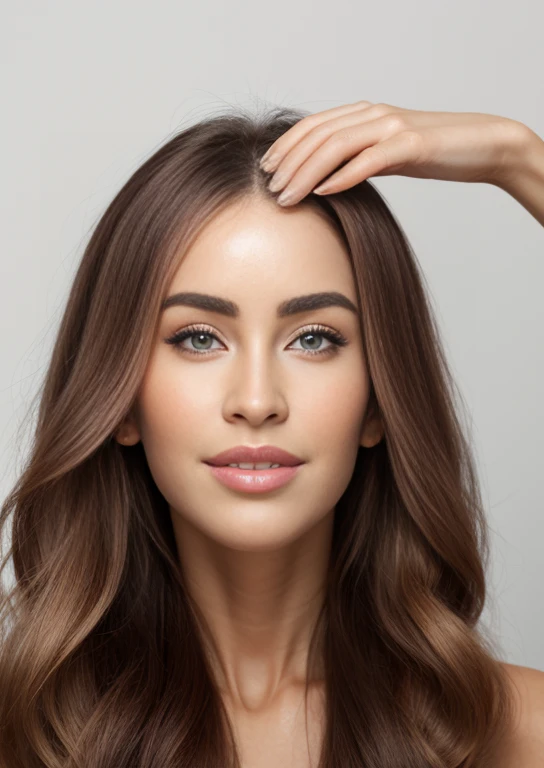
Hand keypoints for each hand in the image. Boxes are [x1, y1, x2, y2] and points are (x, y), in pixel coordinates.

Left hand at [259, 101, 530, 205]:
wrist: (482, 145)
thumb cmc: (433, 153)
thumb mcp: (388, 154)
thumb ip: (358, 159)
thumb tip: (326, 180)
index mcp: (364, 114)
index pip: (313, 125)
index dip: (286, 146)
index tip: (266, 171)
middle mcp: (373, 114)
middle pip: (317, 135)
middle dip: (288, 164)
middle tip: (270, 191)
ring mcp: (392, 127)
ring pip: (336, 146)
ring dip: (306, 173)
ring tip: (288, 197)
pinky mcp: (411, 145)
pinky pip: (368, 160)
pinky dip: (342, 176)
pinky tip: (323, 192)